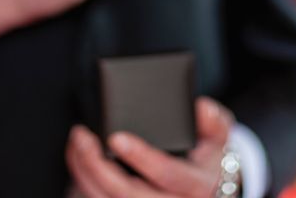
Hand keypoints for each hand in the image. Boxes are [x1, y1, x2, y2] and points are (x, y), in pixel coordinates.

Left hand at [66, 97, 233, 197]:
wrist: (209, 188)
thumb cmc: (208, 157)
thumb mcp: (220, 136)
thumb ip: (214, 121)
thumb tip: (200, 107)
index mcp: (196, 186)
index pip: (167, 174)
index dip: (141, 156)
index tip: (116, 136)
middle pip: (127, 194)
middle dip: (97, 166)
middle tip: (81, 137)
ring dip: (84, 174)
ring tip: (76, 143)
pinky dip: (84, 185)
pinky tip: (77, 162)